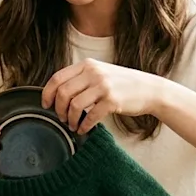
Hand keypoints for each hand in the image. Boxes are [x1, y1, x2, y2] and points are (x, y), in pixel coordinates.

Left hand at [41, 59, 164, 132]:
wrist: (150, 89)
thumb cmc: (123, 83)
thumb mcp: (101, 72)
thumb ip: (81, 78)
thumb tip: (58, 92)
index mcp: (88, 65)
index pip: (57, 78)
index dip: (47, 93)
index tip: (46, 104)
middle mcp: (94, 73)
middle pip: (63, 93)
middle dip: (58, 109)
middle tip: (61, 117)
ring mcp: (104, 86)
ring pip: (74, 105)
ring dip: (70, 119)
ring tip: (72, 124)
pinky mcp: (112, 101)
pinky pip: (90, 117)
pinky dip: (83, 126)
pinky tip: (83, 129)